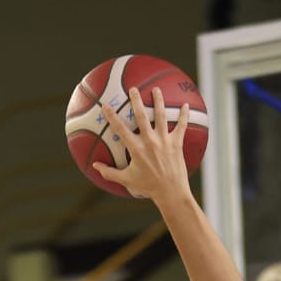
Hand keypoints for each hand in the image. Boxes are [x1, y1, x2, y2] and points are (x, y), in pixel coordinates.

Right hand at [94, 89, 192, 209]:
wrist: (170, 192)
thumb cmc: (147, 186)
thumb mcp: (126, 180)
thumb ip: (109, 172)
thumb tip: (95, 166)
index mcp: (136, 149)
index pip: (121, 129)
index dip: (112, 116)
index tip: (105, 105)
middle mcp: (150, 141)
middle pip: (142, 116)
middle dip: (136, 100)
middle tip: (133, 89)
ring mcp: (164, 141)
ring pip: (161, 115)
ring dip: (159, 101)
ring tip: (156, 89)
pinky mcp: (177, 143)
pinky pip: (182, 126)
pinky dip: (184, 115)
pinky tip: (185, 105)